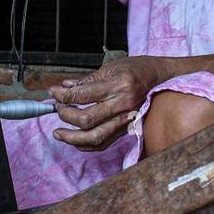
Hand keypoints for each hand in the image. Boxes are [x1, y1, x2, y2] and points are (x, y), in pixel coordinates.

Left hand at [48, 56, 168, 150]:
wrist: (160, 78)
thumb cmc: (136, 69)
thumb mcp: (111, 68)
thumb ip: (87, 80)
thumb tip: (65, 87)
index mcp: (118, 85)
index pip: (83, 95)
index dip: (64, 95)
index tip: (53, 92)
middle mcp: (123, 104)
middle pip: (87, 119)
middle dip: (66, 115)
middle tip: (57, 109)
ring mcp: (126, 119)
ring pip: (95, 137)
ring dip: (72, 137)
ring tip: (59, 133)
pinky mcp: (127, 129)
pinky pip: (104, 143)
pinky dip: (87, 145)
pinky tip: (75, 141)